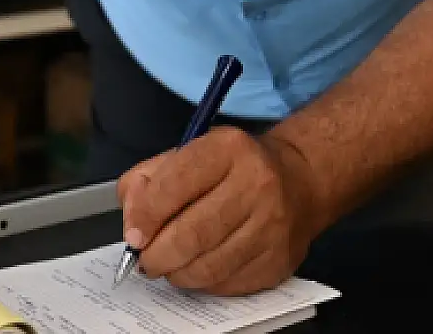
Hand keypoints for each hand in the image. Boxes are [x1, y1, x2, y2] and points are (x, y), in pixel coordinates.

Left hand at [117, 127, 326, 295]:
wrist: (299, 181)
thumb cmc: (233, 169)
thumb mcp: (188, 154)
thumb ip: (148, 181)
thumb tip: (133, 225)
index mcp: (228, 149)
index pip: (175, 184)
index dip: (145, 216)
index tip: (133, 236)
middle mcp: (256, 184)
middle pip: (192, 234)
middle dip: (157, 255)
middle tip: (146, 260)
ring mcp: (273, 225)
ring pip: (209, 266)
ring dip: (177, 273)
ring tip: (169, 265)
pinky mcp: (280, 260)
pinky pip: (228, 284)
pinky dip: (204, 283)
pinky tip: (199, 268)